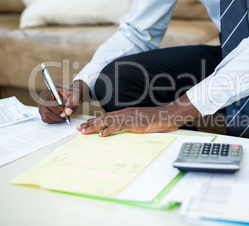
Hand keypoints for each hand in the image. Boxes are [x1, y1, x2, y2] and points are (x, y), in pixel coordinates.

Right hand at [38, 80, 89, 123]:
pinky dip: (53, 120)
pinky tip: (59, 118)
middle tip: (65, 118)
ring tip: (63, 118)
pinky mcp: (41, 111)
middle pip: (46, 110)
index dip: (55, 109)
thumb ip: (72, 103)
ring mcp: (41, 104)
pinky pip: (45, 119)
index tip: (63, 114)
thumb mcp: (75, 97)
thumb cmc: (72, 95)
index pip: (48, 100)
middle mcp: (43, 97)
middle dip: (57, 116)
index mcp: (50, 90)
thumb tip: (67, 112)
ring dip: (55, 119)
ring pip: (45, 116)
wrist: (71, 96)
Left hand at [77, 94, 200, 136]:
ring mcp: (130, 116)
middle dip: (90, 124)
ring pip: (108, 121)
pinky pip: (119, 126)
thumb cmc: (158, 119)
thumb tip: (124, 130)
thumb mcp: (142, 122)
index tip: (85, 126)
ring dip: (95, 127)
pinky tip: (101, 135)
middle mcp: (126, 113)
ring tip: (84, 132)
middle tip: (79, 129)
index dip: (95, 121)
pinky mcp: (135, 122)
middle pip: (104, 118)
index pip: (107, 116)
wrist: (169, 115)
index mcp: (127, 112)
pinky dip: (109, 130)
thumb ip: (132, 124)